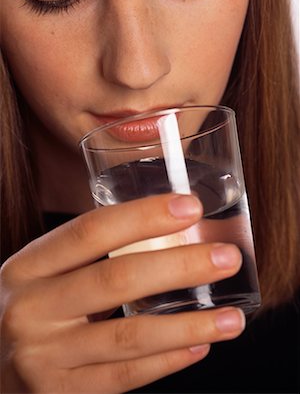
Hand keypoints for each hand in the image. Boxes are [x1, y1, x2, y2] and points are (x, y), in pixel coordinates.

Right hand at [1, 194, 243, 392]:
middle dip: (179, 266)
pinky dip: (166, 362)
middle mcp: (31, 309)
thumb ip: (89, 254)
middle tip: (226, 258)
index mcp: (28, 267)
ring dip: (188, 325)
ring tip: (232, 319)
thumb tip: (164, 227)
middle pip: (115, 280)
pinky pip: (124, 378)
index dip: (143, 217)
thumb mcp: (44, 273)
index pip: (90, 231)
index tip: (190, 207)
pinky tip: (198, 347)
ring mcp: (43, 357)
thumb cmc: (34, 307)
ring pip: (128, 337)